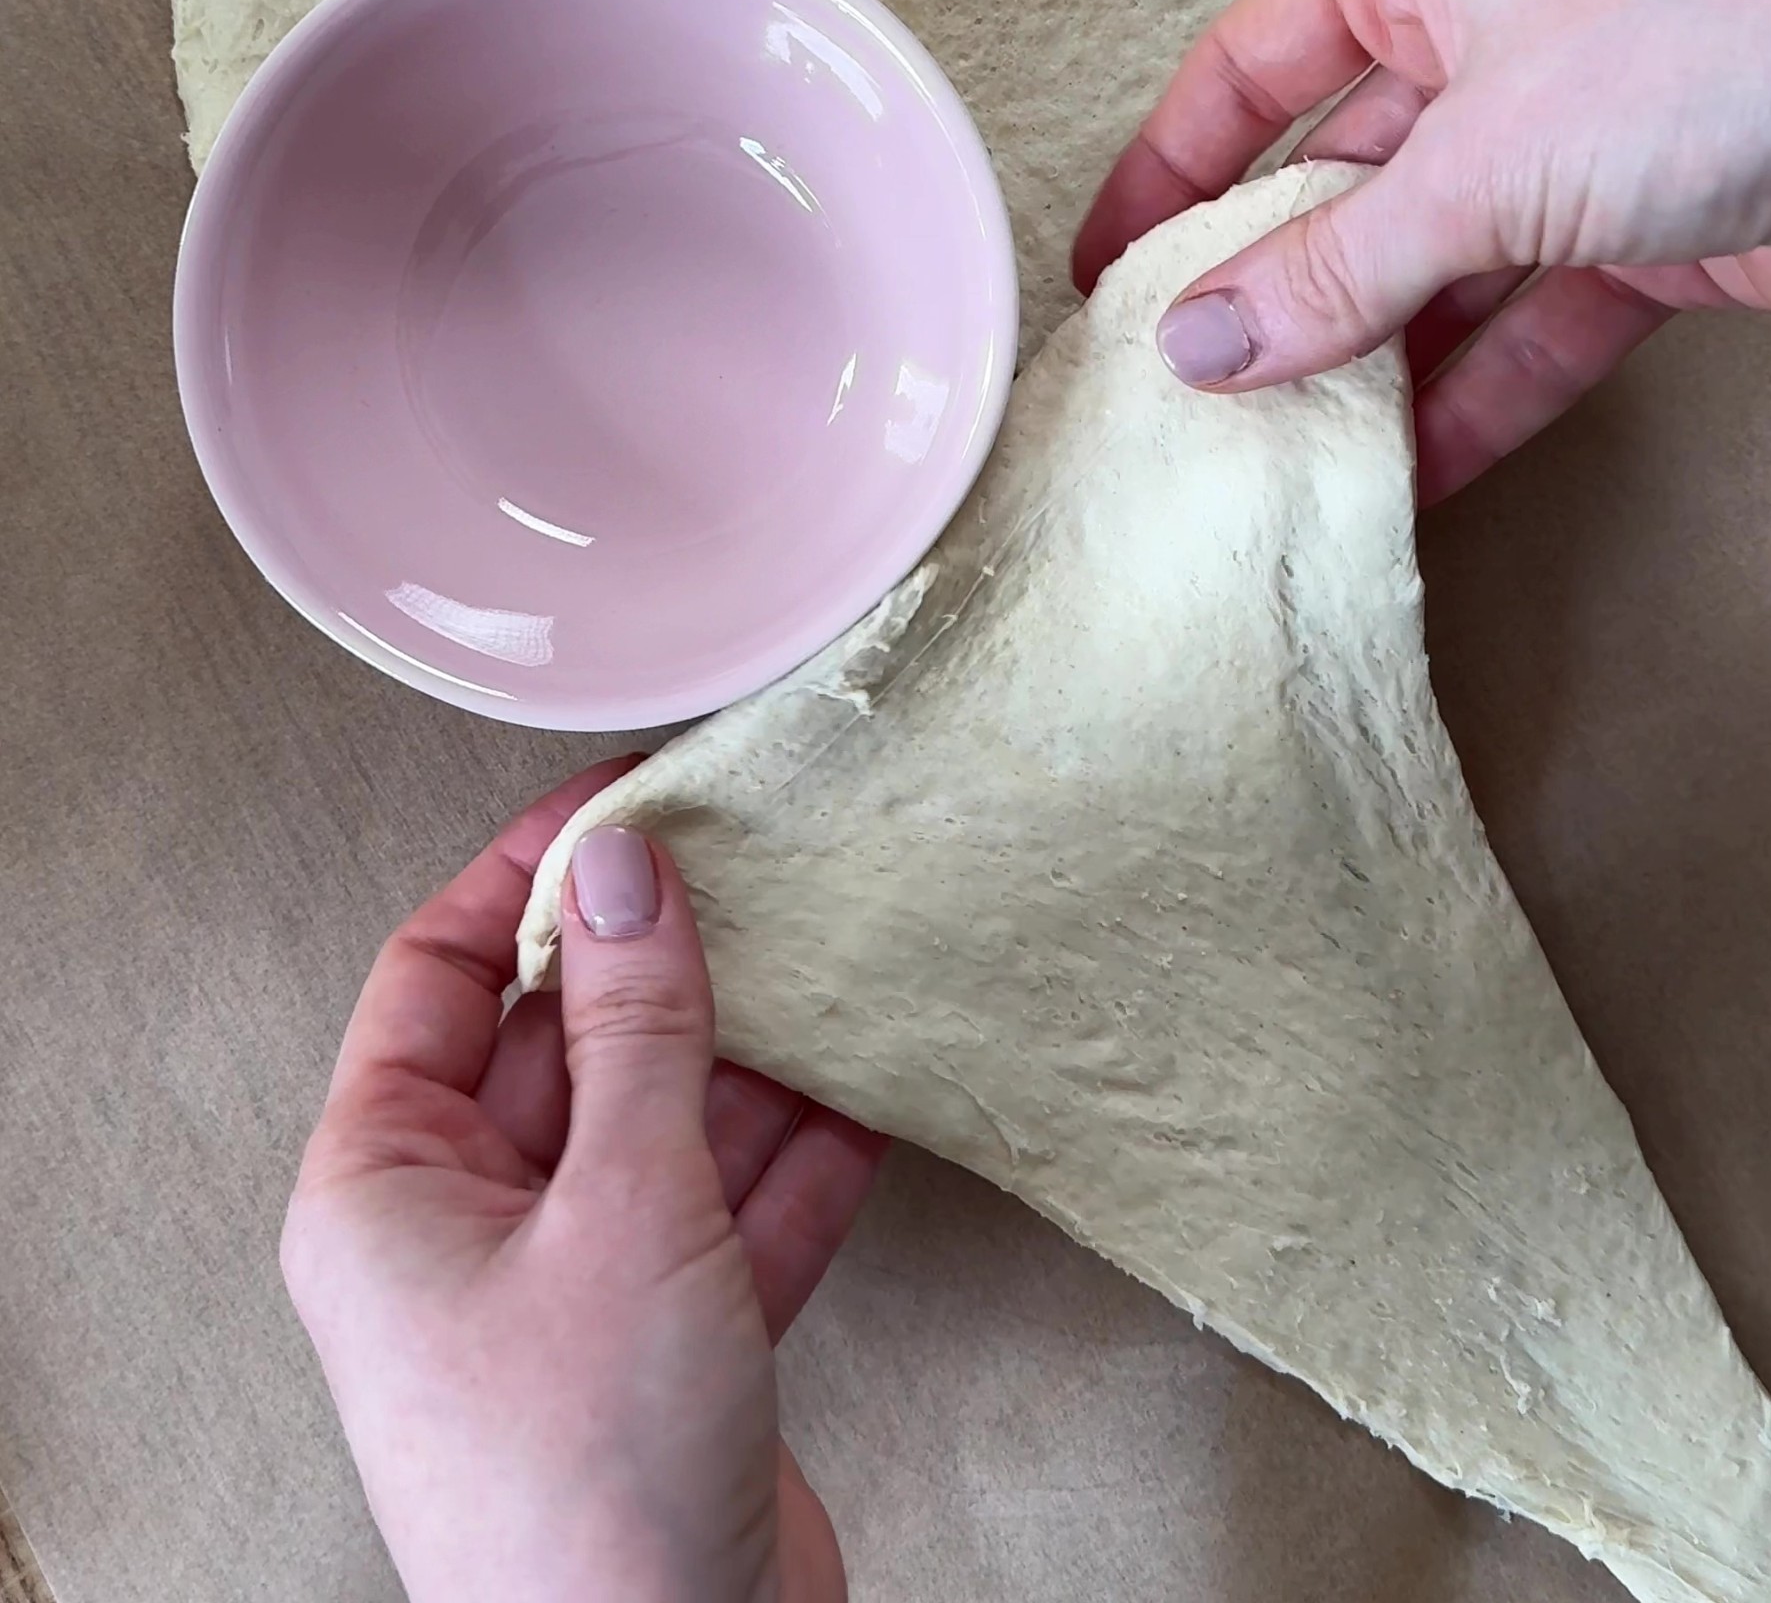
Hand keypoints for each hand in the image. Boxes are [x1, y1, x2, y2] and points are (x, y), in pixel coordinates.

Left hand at [283, 765, 885, 1602]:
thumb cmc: (586, 1486)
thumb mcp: (621, 1207)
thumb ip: (632, 1026)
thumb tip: (624, 866)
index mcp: (385, 1189)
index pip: (434, 974)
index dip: (527, 879)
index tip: (624, 805)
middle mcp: (465, 1231)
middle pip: (560, 1039)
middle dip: (661, 965)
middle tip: (751, 868)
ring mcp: (571, 1289)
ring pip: (659, 1117)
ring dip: (747, 1054)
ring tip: (828, 956)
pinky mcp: (670, 1344)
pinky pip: (729, 1206)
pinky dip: (797, 1152)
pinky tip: (866, 1085)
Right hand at [1074, 0, 1770, 503]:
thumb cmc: (1709, 44)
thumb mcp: (1484, 159)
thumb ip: (1334, 265)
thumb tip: (1192, 346)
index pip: (1251, 66)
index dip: (1168, 168)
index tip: (1105, 276)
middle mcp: (1485, 32)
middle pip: (1338, 177)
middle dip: (1271, 286)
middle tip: (1186, 394)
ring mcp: (1568, 134)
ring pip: (1432, 263)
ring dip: (1370, 360)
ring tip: (1281, 459)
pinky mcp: (1644, 226)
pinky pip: (1528, 323)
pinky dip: (1477, 395)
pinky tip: (1412, 478)